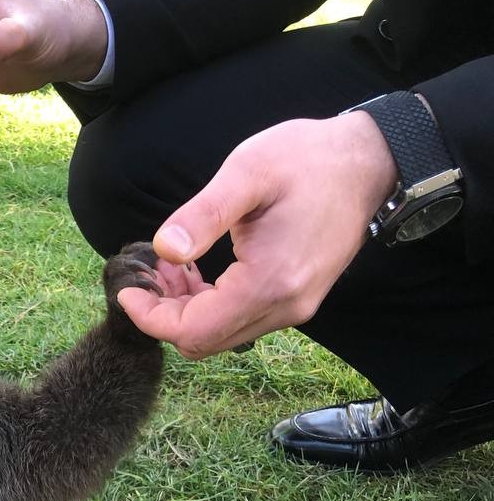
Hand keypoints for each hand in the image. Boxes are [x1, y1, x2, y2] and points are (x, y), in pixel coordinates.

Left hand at [117, 113, 399, 358]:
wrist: (370, 161)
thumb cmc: (308, 159)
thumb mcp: (247, 173)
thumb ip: (202, 215)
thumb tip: (163, 249)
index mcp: (270, 282)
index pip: (193, 331)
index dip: (151, 318)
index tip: (129, 288)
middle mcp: (285, 307)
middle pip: (203, 341)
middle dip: (164, 315)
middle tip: (149, 272)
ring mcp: (294, 308)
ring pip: (220, 335)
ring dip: (185, 310)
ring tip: (169, 265)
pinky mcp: (297, 299)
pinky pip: (240, 321)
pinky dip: (209, 304)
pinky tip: (195, 269)